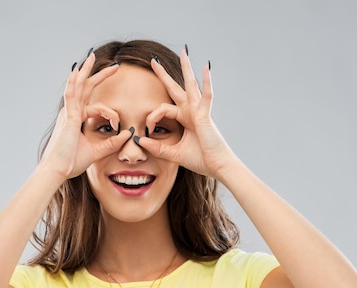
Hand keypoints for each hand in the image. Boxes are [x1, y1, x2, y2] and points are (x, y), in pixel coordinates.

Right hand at [40, 54, 133, 179]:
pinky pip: (71, 95)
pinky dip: (74, 82)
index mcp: (77, 120)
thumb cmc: (71, 162)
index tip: (118, 121)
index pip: (94, 104)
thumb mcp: (97, 152)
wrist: (58, 170)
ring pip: (78, 86)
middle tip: (114, 65)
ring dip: (86, 71)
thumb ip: (113, 143)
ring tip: (93, 56)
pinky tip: (78, 70)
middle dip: (99, 75)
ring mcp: (68, 113)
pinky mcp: (68, 117)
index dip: (109, 110)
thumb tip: (128, 134)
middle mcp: (72, 113)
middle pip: (86, 88)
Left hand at [136, 50, 234, 177]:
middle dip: (164, 74)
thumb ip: (157, 148)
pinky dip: (207, 81)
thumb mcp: (173, 154)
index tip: (147, 130)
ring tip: (183, 51)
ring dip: (186, 68)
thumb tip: (139, 141)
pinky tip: (206, 67)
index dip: (152, 117)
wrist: (216, 166)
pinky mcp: (205, 114)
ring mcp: (199, 111)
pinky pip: (206, 95)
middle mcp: (191, 111)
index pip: (163, 109)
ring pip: (190, 84)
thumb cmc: (200, 159)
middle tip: (154, 60)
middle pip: (175, 88)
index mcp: (184, 118)